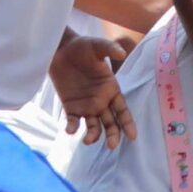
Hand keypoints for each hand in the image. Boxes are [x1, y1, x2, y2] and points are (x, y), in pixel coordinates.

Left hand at [50, 34, 133, 148]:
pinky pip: (73, 121)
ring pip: (93, 126)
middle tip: (112, 146)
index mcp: (111, 89)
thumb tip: (122, 53)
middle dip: (113, 135)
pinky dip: (72, 128)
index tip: (133, 136)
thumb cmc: (82, 46)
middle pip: (110, 123)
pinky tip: (70, 130)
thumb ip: (109, 48)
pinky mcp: (70, 106)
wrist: (59, 48)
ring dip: (93, 135)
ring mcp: (85, 105)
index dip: (128, 123)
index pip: (122, 110)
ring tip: (88, 140)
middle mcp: (101, 100)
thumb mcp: (97, 45)